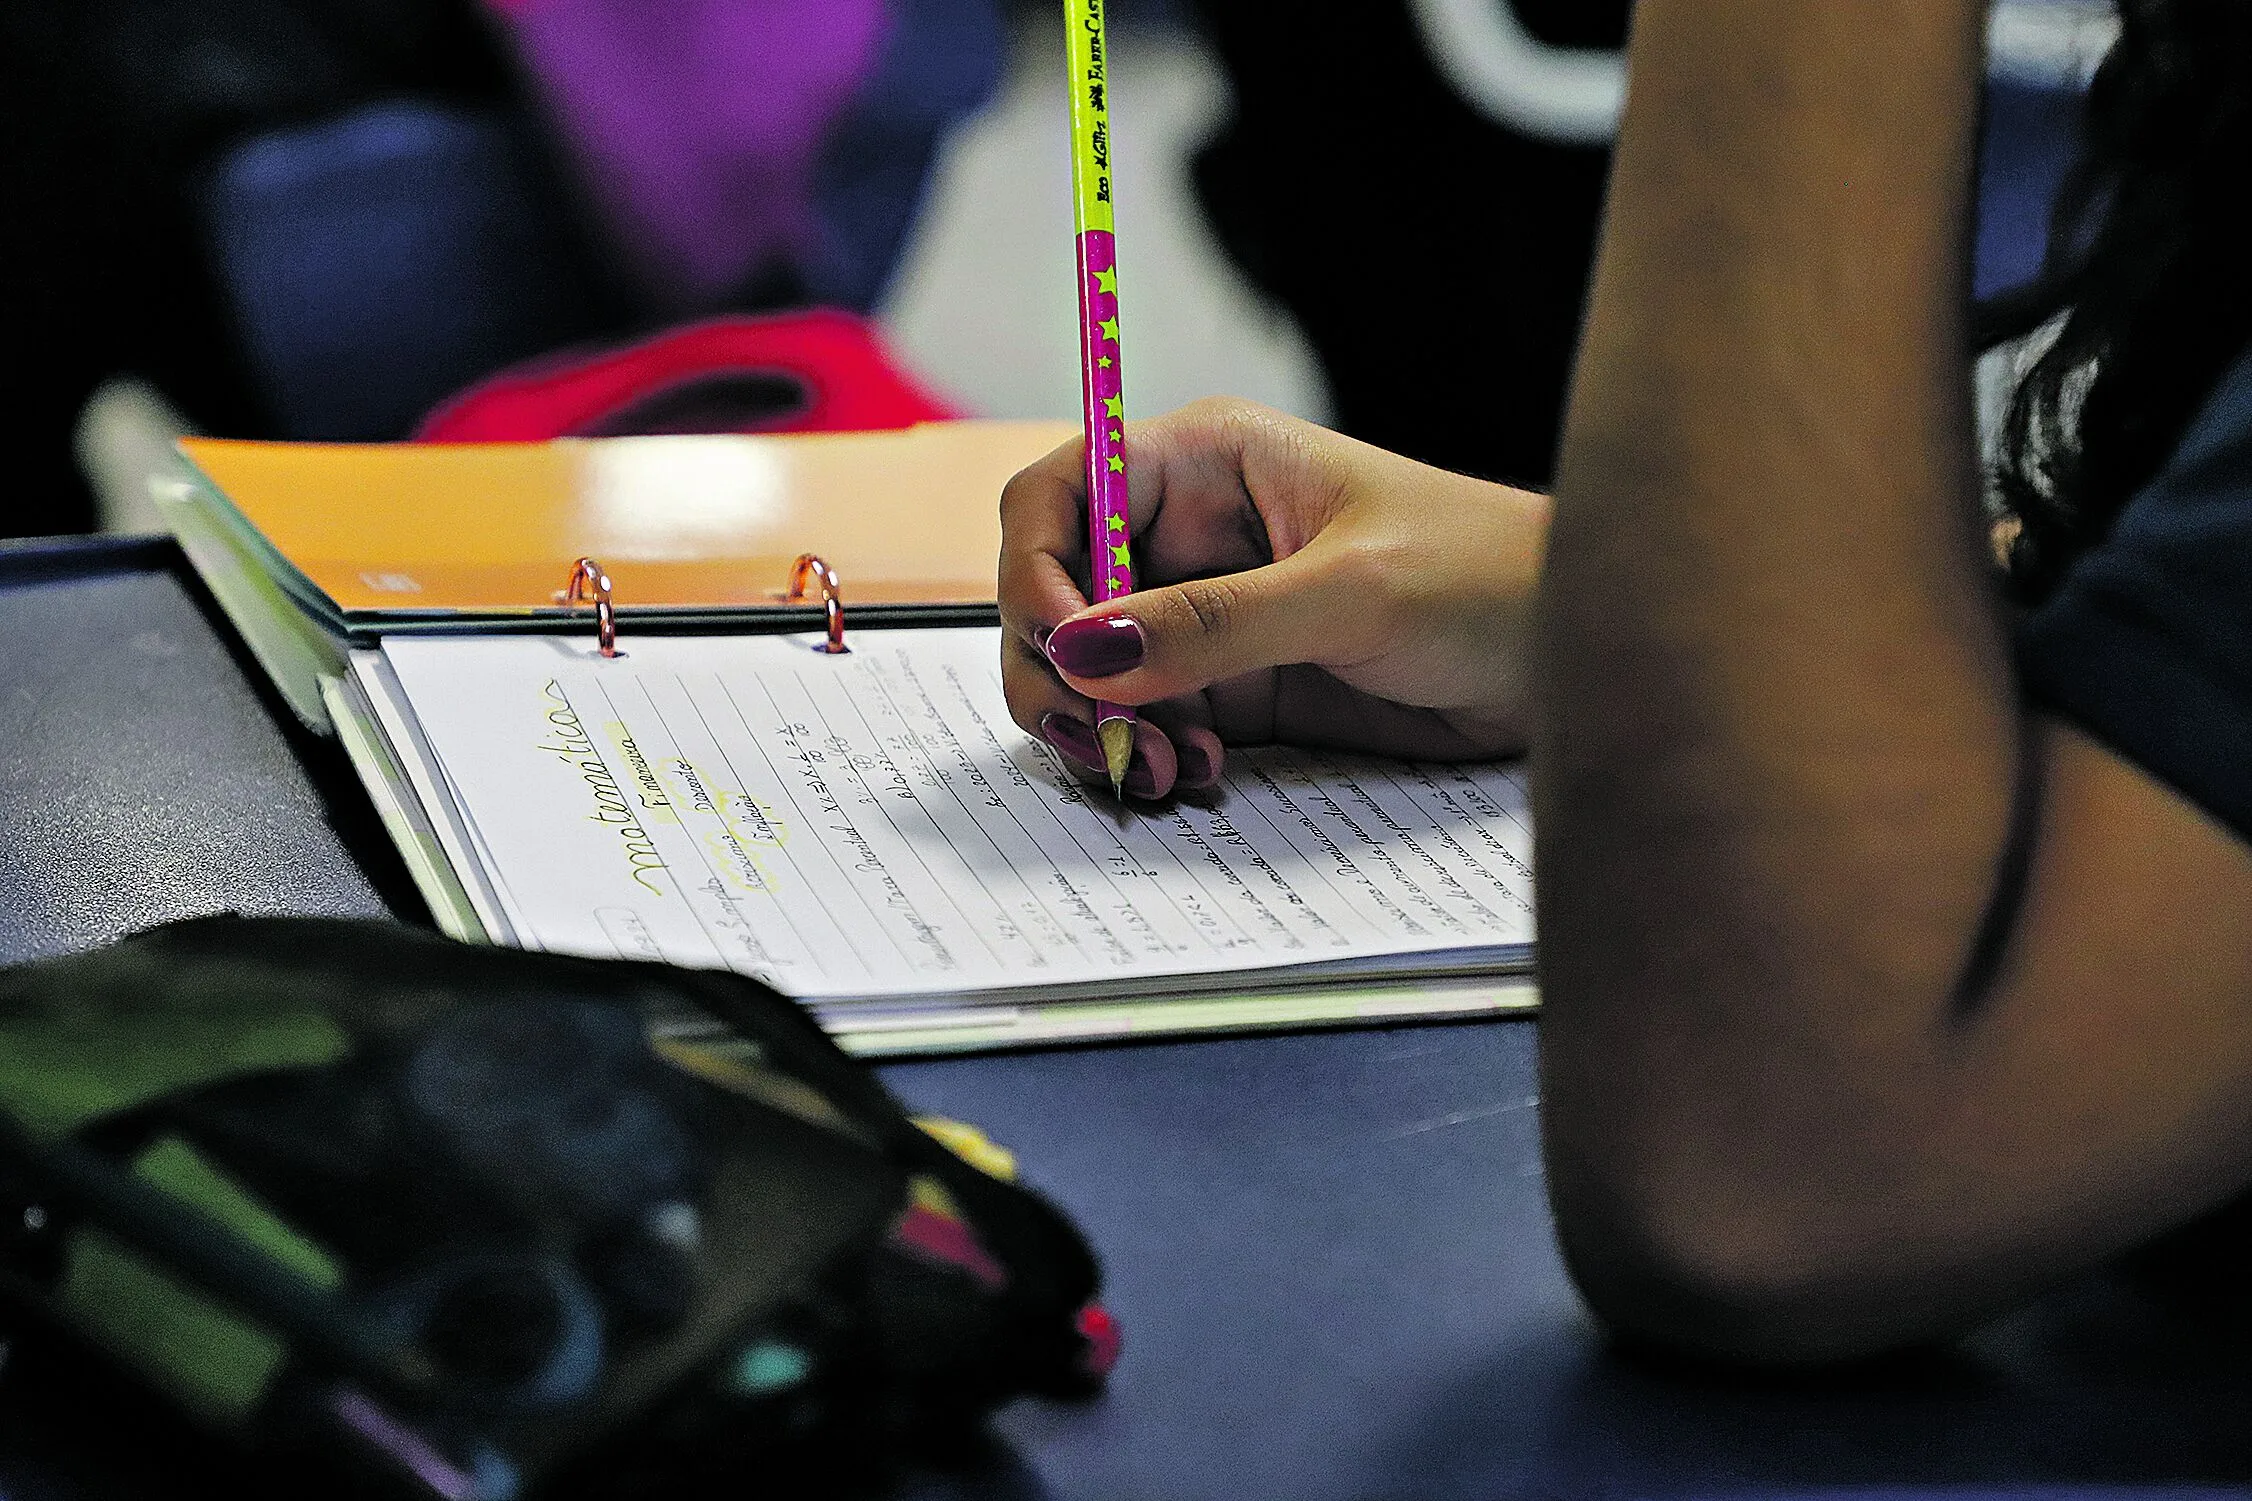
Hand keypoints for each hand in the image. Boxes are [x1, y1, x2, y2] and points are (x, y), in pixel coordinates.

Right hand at [998, 398, 1550, 798]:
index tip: (1058, 647)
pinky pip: (1144, 722)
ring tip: (1162, 770)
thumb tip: (1085, 648)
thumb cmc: (1488, 576)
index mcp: (1205, 462)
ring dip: (1099, 727)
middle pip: (1054, 593)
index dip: (1034, 568)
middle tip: (1099, 738)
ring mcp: (1204, 616)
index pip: (1061, 495)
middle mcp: (1188, 535)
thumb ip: (1213, 623)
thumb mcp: (1348, 592)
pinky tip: (1196, 775)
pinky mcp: (1232, 688)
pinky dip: (1146, 755)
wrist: (1572, 658)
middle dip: (1057, 670)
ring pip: (1087, 670)